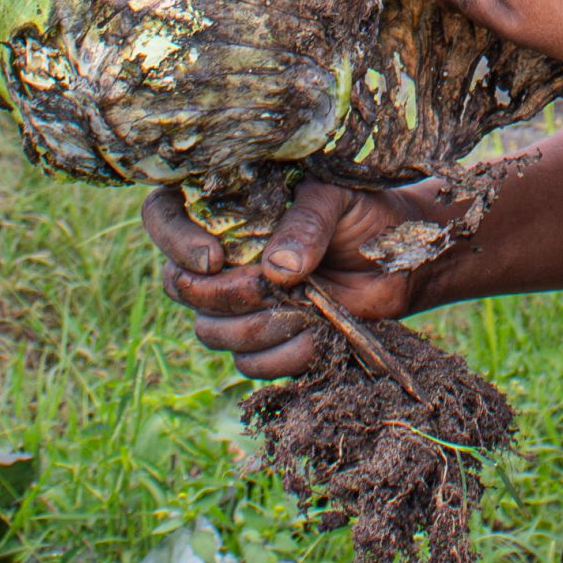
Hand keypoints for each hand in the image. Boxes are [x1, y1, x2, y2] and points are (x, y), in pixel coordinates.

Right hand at [144, 178, 452, 378]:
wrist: (401, 260)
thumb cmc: (365, 214)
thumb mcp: (338, 199)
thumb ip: (306, 224)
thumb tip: (278, 269)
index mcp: (225, 209)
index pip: (161, 216)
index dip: (174, 241)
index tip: (214, 258)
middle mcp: (221, 258)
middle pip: (180, 287)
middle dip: (225, 294)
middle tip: (269, 286)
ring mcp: (238, 303)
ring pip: (211, 331)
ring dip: (257, 326)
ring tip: (305, 306)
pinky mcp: (265, 342)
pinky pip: (250, 363)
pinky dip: (284, 354)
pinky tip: (317, 331)